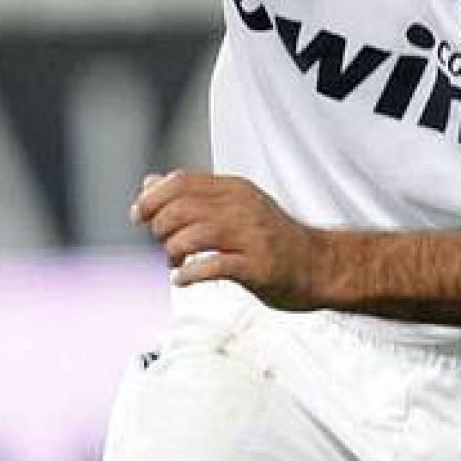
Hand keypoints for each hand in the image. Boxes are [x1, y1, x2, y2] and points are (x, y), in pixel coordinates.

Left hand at [131, 171, 326, 309]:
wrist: (321, 266)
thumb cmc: (272, 238)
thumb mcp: (234, 206)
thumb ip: (193, 195)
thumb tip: (150, 183)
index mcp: (235, 189)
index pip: (182, 181)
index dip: (153, 197)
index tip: (139, 215)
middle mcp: (242, 208)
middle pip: (182, 207)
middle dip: (160, 227)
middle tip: (162, 243)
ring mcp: (251, 237)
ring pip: (193, 235)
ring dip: (172, 251)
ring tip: (174, 262)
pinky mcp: (257, 267)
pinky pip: (213, 266)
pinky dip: (189, 274)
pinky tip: (182, 279)